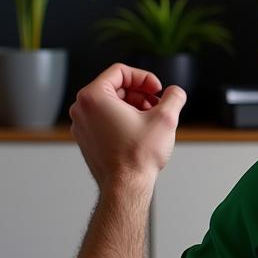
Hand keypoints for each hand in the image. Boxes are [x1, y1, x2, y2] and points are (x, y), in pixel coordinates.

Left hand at [69, 63, 187, 191]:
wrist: (126, 186)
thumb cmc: (137, 156)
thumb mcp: (166, 118)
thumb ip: (174, 96)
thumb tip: (175, 93)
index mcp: (93, 97)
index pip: (120, 71)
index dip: (144, 77)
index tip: (157, 90)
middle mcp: (81, 109)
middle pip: (115, 86)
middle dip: (140, 93)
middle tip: (158, 105)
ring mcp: (82, 125)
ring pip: (111, 103)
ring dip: (134, 105)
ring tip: (152, 119)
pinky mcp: (87, 138)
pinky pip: (105, 118)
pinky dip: (124, 118)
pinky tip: (141, 131)